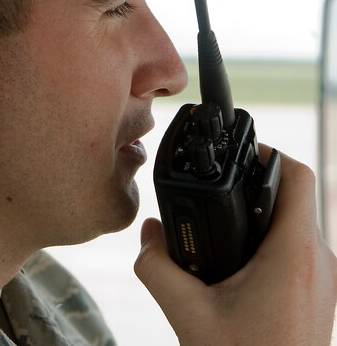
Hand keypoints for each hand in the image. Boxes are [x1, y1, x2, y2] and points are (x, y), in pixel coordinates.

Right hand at [134, 145, 336, 345]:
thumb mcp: (190, 316)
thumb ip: (158, 269)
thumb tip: (149, 235)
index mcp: (294, 254)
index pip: (298, 175)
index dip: (270, 151)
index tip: (240, 152)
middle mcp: (319, 260)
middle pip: (296, 195)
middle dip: (259, 181)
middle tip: (224, 184)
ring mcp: (325, 278)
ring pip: (299, 221)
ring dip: (266, 211)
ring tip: (229, 218)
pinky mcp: (320, 293)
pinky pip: (301, 247)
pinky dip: (274, 237)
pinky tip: (243, 257)